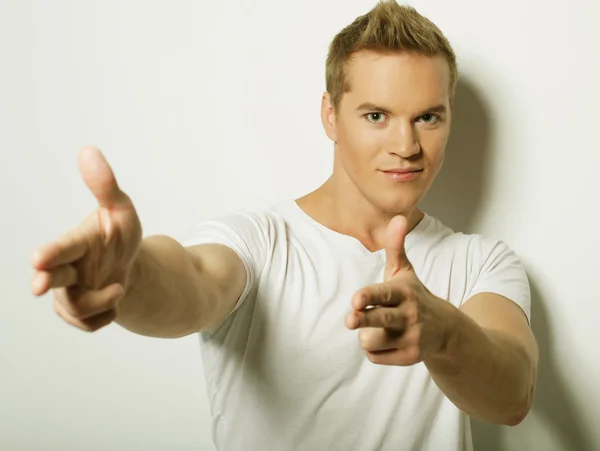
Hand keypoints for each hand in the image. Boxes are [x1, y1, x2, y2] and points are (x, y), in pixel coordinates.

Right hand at [31, 147, 142, 331]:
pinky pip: (91, 324)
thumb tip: (88, 150)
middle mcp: (67, 268)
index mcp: (78, 243)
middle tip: (37, 285)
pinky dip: (108, 314)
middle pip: (53, 278)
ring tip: (120, 286)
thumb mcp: (122, 212)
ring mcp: (70, 291)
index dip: (51, 253)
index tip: (38, 257)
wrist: (128, 265)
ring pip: (78, 307)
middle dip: (46, 279)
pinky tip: (112, 299)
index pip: (63, 248)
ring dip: (103, 300)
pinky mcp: (77, 312)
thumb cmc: (120, 236)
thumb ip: (106, 186)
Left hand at [345, 215, 457, 365]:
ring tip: (377, 328)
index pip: (384, 294)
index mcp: (404, 292)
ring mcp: (411, 337)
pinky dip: (374, 351)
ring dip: (366, 336)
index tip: (356, 300)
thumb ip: (395, 247)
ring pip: (372, 341)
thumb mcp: (405, 271)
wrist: (446, 330)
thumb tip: (397, 217)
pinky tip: (387, 341)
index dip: (369, 296)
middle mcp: (409, 315)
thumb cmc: (414, 295)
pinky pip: (376, 357)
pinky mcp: (410, 357)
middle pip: (380, 319)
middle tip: (351, 319)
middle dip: (364, 319)